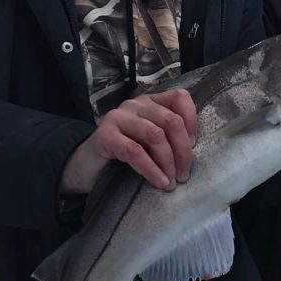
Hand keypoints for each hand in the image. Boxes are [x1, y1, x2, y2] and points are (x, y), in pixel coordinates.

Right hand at [60, 88, 196, 193]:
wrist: (86, 165)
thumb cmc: (123, 154)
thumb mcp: (150, 142)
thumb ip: (168, 137)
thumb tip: (191, 149)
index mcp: (151, 102)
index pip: (180, 98)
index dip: (192, 123)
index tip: (194, 147)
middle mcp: (136, 104)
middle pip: (171, 121)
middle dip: (183, 151)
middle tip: (184, 174)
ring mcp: (119, 117)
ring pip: (155, 136)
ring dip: (168, 163)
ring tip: (171, 182)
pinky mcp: (105, 135)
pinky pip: (135, 152)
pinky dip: (151, 170)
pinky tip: (159, 182)